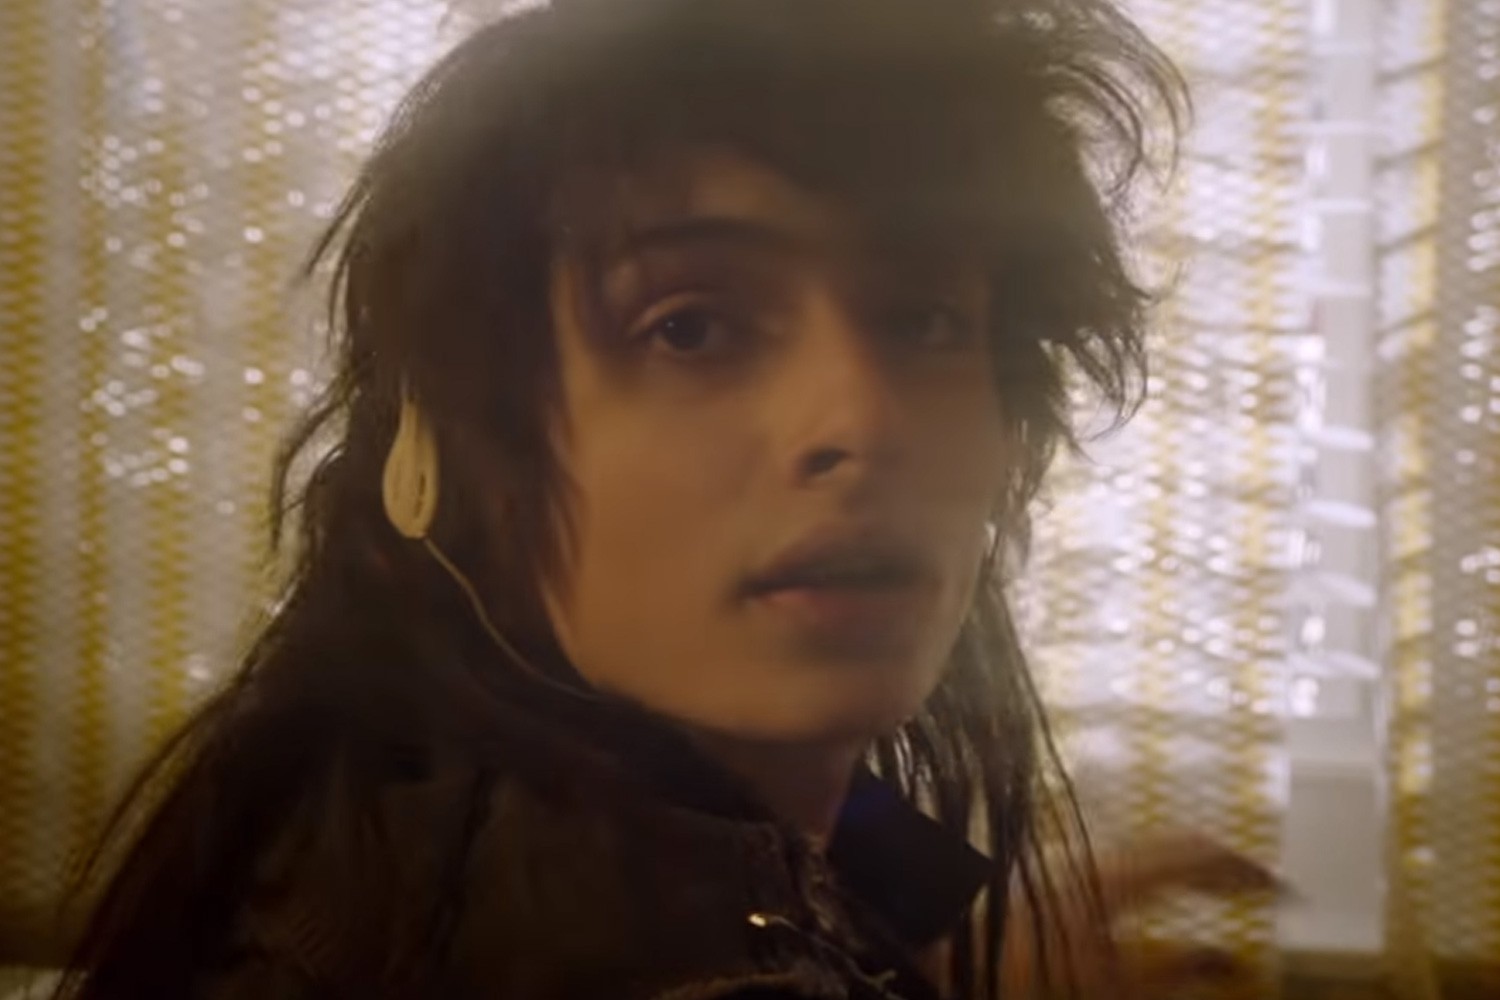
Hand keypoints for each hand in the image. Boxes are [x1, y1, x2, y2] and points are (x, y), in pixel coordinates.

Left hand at [1000, 831, 1282, 998]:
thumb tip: (1236, 963)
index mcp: (1122, 872)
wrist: (952, 948)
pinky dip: (1160, 872)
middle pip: (1178, 843)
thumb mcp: (1112, 983)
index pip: (1201, 853)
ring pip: (1151, 850)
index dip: (1246, 869)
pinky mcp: (1060, 870)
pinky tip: (1163, 899)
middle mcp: (1102, 852)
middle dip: (1224, 864)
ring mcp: (1078, 856)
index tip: (1284, 886)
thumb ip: (1179, 970)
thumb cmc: (1030, 966)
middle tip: (1260, 886)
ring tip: (1222, 890)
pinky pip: (1127, 861)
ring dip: (1191, 866)